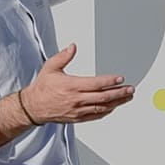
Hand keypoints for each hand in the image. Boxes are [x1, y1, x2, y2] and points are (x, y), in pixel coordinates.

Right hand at [17, 41, 134, 127]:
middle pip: (103, 97)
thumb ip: (63, 56)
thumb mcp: (50, 67)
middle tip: (130, 89)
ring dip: (117, 102)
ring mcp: (78, 110)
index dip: (110, 81)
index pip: (96, 84)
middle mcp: (76, 99)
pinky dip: (107, 111)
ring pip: (102, 107)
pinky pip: (96, 115)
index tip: (120, 78)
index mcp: (71, 86)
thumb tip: (73, 47)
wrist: (34, 107)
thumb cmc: (43, 87)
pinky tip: (114, 106)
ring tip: (127, 97)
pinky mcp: (78, 118)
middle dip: (119, 93)